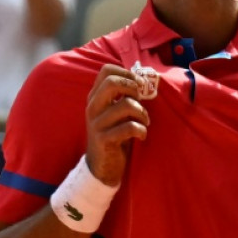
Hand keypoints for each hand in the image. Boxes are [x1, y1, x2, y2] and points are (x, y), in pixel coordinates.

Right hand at [84, 64, 150, 186]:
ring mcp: (97, 123)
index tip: (138, 84)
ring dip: (142, 113)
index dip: (126, 72)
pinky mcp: (104, 139)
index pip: (106, 71)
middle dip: (133, 87)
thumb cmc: (114, 134)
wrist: (102, 166)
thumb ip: (123, 96)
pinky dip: (141, 130)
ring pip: (126, 105)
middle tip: (141, 98)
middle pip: (112, 82)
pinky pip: (130, 127)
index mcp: (95, 97)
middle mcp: (93, 107)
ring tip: (144, 121)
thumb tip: (141, 79)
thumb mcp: (115, 112)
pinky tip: (141, 135)